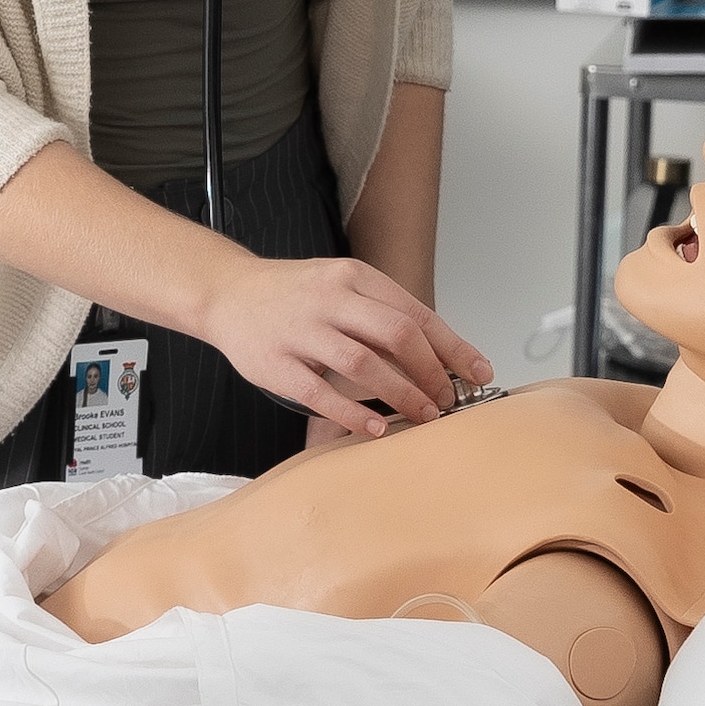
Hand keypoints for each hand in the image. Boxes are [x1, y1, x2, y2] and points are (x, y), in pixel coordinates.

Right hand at [189, 256, 489, 440]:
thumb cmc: (293, 296)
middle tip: (447, 399)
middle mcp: (329, 299)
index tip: (477, 372)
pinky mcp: (276, 363)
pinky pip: (321, 392)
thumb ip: (382, 313)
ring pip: (363, 363)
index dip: (451, 347)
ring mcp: (301, 331)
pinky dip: (353, 413)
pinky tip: (375, 428)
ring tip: (422, 414)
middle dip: (431, 372)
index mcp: (353, 277)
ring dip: (401, 394)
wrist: (227, 293)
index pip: (415, 313)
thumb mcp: (341, 286)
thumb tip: (438, 353)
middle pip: (396, 334)